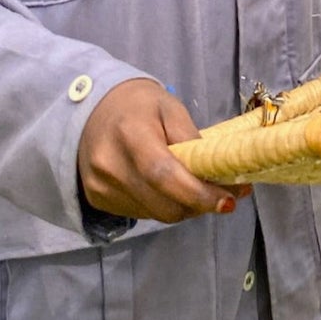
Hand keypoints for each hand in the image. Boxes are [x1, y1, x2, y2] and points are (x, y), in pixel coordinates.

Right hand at [77, 79, 249, 222]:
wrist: (93, 110)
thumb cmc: (139, 105)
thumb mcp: (171, 108)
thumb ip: (191, 140)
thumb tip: (218, 174)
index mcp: (131, 134)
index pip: (164, 175)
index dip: (198, 194)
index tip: (228, 200)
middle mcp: (110, 166)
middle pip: (163, 204)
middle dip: (198, 205)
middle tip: (224, 196)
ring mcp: (100, 187)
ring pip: (155, 214)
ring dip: (182, 207)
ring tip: (197, 189)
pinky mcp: (98, 200)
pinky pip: (141, 214)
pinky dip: (162, 205)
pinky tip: (168, 189)